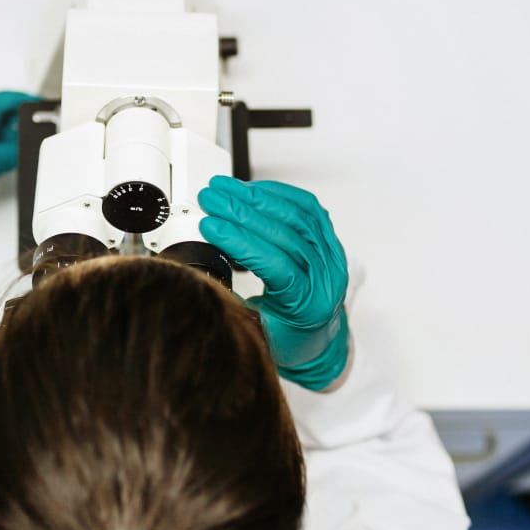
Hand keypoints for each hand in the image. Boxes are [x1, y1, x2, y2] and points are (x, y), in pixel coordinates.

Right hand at [198, 175, 348, 390]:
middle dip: (242, 210)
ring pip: (297, 215)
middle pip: (285, 232)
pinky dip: (278, 194)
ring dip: (256, 197)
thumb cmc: (286, 340)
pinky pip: (308, 209)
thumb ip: (232, 305)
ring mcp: (331, 257)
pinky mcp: (329, 242)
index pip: (275, 264)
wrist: (317, 341)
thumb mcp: (254, 333)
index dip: (239, 241)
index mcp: (306, 306)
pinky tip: (253, 190)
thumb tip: (197, 276)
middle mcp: (325, 278)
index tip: (210, 225)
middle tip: (211, 198)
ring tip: (225, 189)